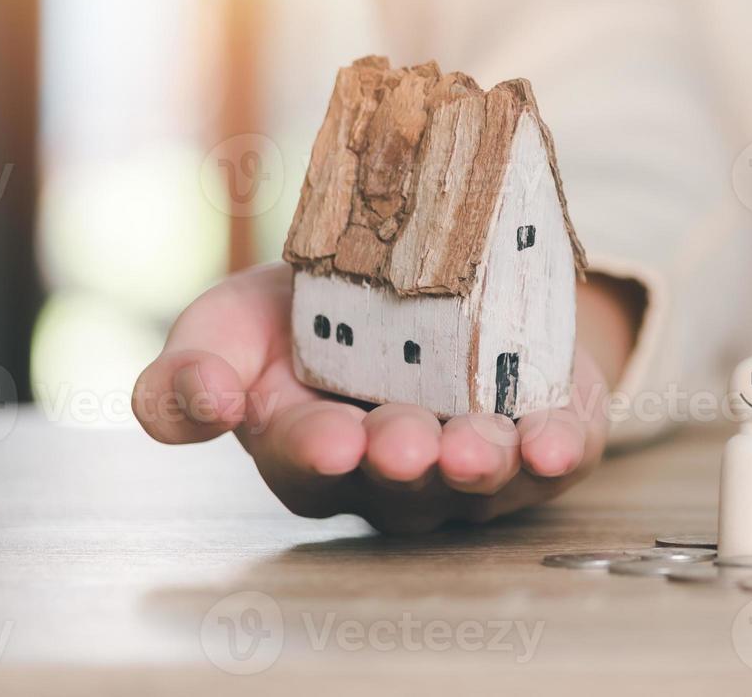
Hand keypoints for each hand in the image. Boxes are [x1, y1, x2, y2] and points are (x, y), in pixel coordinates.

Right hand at [132, 263, 636, 531]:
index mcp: (309, 448)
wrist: (426, 268)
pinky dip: (560, 452)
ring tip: (473, 447)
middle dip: (401, 460)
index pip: (305, 461)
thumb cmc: (314, 310)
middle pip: (397, 483)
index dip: (313, 450)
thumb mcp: (234, 322)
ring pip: (478, 482)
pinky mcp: (547, 441)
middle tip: (403, 441)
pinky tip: (558, 445)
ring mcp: (474, 468)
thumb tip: (204, 403)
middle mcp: (393, 475)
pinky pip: (557, 460)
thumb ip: (191, 367)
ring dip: (479, 465)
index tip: (327, 438)